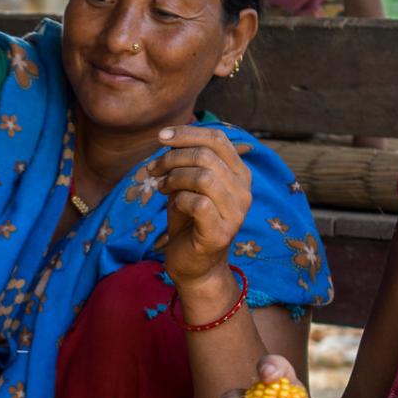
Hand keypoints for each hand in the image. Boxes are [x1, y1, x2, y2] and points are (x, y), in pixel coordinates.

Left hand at [149, 126, 254, 293]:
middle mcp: (244, 191)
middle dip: (173, 158)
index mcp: (239, 174)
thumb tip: (169, 137)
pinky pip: (198, 203)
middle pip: (207, 156)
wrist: (194, 265)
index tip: (161, 136)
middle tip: (154, 169)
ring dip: (174, 178)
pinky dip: (179, 200)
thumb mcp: (188, 185)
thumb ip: (186, 161)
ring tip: (161, 188)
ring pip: (204, 177)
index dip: (188, 133)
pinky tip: (173, 206)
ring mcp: (235, 213)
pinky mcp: (221, 233)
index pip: (218, 139)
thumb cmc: (189, 221)